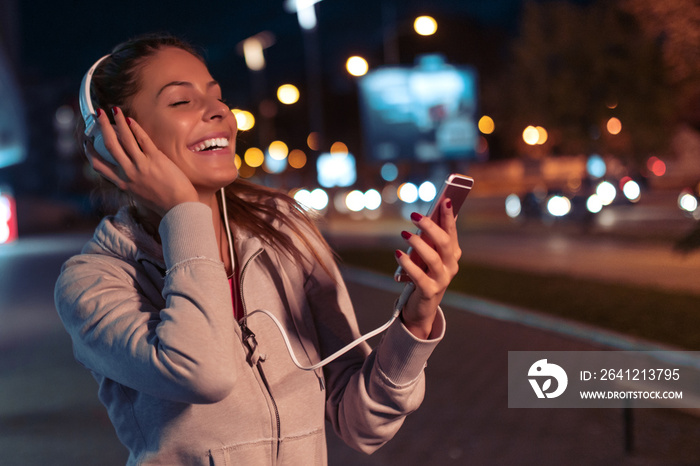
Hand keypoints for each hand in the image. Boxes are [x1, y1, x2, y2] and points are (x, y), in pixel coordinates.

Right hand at [87, 107, 198, 216]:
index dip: (90, 152)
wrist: (179, 208)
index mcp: (122, 183)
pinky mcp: (156, 159)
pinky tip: (131, 119)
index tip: (87, 142)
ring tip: (114, 110)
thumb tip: (128, 172)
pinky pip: (142, 139)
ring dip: (117, 121)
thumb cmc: (163, 203)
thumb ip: (131, 182)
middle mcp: (128, 173)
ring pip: (124, 138)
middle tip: (98, 114)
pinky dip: (135, 127)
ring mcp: (141, 165)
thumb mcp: (139, 194)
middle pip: (109, 145)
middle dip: (101, 127)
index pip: (98, 165)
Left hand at [395, 198, 460, 338]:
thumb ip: (428, 240)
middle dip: (430, 227)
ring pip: (433, 258)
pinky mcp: (430, 291)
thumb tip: (424, 217)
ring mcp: (442, 280)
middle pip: (444, 243)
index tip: (445, 199)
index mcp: (453, 254)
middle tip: (415, 216)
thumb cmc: (423, 274)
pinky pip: (419, 276)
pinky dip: (408, 264)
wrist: (422, 306)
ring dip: (418, 244)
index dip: (449, 216)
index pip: (451, 232)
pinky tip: (398, 253)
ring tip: (404, 234)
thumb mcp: (427, 256)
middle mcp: (451, 266)